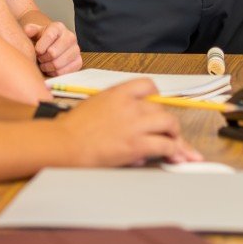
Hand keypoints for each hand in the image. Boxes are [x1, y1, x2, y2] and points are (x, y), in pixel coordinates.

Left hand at [25, 20, 81, 76]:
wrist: (54, 45)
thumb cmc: (43, 39)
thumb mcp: (35, 32)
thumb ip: (30, 30)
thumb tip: (28, 31)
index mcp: (58, 27)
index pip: (49, 36)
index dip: (40, 46)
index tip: (36, 51)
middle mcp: (70, 37)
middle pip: (53, 53)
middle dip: (43, 58)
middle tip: (39, 58)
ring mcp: (76, 50)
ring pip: (58, 64)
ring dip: (47, 66)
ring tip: (43, 64)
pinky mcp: (78, 62)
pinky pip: (65, 72)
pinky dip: (55, 73)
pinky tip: (50, 69)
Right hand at [56, 80, 202, 165]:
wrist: (65, 143)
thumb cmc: (72, 128)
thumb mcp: (94, 107)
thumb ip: (114, 111)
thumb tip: (126, 126)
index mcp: (117, 93)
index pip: (147, 85)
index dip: (155, 98)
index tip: (157, 108)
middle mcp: (129, 105)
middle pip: (162, 107)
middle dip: (169, 122)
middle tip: (171, 133)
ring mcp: (134, 124)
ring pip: (170, 124)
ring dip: (176, 135)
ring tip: (178, 146)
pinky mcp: (137, 144)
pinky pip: (166, 145)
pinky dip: (173, 151)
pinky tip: (174, 157)